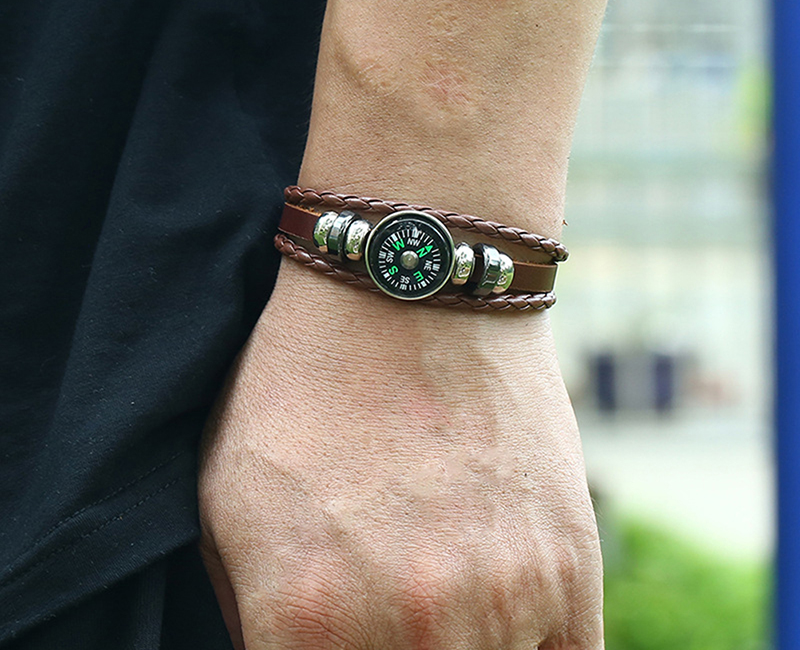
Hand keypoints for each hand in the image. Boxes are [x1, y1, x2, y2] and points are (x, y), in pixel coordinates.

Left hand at [199, 261, 602, 649]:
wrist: (414, 291)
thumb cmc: (307, 381)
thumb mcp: (229, 495)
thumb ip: (252, 612)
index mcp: (304, 620)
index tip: (330, 632)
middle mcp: (409, 629)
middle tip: (377, 608)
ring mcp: (500, 601)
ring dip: (453, 647)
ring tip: (432, 590)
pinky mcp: (570, 568)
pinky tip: (496, 613)